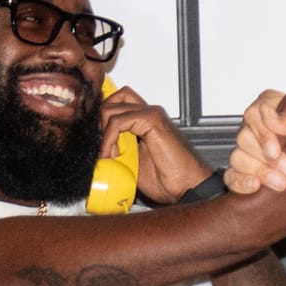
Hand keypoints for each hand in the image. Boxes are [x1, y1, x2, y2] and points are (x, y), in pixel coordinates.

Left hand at [98, 82, 213, 203]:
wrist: (187, 187)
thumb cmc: (168, 180)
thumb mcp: (133, 164)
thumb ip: (118, 151)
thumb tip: (98, 153)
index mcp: (145, 123)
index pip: (117, 105)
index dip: (102, 121)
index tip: (98, 146)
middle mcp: (149, 114)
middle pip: (113, 99)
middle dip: (100, 121)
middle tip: (103, 145)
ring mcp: (151, 114)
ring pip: (112, 107)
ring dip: (103, 132)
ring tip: (108, 154)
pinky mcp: (152, 120)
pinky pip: (118, 121)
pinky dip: (108, 138)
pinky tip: (111, 154)